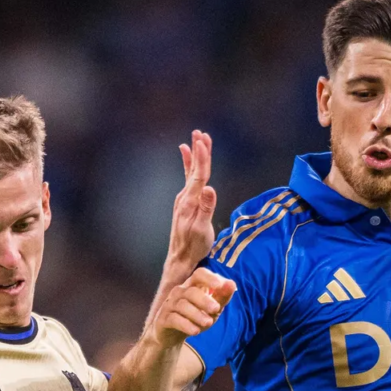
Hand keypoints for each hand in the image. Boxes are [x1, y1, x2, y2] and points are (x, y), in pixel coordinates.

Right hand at [154, 270, 234, 345]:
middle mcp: (180, 292)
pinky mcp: (163, 319)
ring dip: (197, 314)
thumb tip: (232, 284)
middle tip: (216, 309)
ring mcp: (170, 305)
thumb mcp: (212, 308)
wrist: (172, 335)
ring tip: (208, 323)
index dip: (209, 278)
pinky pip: (174, 319)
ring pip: (183, 305)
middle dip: (205, 300)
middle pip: (191, 291)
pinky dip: (185, 325)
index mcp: (193, 286)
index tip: (220, 286)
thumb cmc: (195, 317)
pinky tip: (195, 331)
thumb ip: (222, 297)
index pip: (199, 274)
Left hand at [167, 131, 217, 270]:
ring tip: (196, 139)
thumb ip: (206, 208)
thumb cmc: (194, 246)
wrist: (180, 257)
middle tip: (199, 133)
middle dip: (198, 150)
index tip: (203, 140)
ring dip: (195, 155)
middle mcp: (185, 197)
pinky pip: (189, 179)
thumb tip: (210, 188)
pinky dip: (189, 166)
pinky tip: (187, 157)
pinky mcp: (185, 202)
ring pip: (192, 172)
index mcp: (190, 202)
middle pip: (194, 170)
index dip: (202, 157)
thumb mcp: (202, 230)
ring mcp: (184, 199)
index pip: (199, 175)